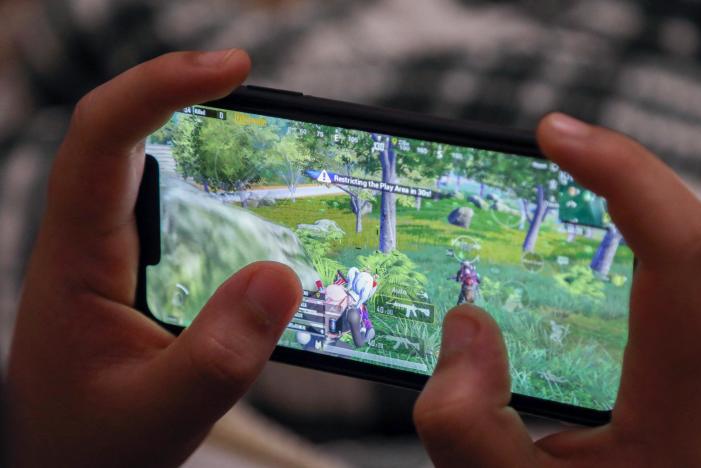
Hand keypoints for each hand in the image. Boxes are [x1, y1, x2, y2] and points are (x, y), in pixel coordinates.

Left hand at [8, 50, 301, 467]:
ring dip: (194, 134)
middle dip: (179, 91)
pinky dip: (211, 187)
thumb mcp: (160, 414)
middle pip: (119, 131)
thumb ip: (219, 357)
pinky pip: (167, 205)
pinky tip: (251, 205)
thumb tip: (281, 278)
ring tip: (260, 133)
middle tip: (246, 82)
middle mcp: (87, 241)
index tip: (231, 68)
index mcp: (76, 259)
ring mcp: (108, 253)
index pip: (102, 139)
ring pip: (142, 164)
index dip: (161, 87)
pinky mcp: (132, 271)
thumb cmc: (90, 446)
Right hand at [414, 114, 700, 466]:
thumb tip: (463, 333)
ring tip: (546, 252)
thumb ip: (471, 427)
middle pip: (672, 244)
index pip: (680, 245)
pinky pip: (676, 309)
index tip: (558, 136)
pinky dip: (623, 293)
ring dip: (610, 251)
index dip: (620, 171)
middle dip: (601, 200)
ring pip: (673, 277)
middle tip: (534, 175)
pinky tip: (582, 321)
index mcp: (696, 397)